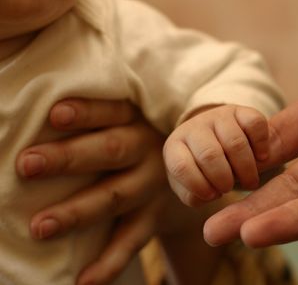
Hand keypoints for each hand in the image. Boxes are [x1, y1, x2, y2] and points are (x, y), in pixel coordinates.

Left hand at [16, 99, 166, 284]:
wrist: (187, 171)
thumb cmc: (136, 138)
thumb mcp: (130, 120)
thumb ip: (100, 119)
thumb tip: (40, 113)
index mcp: (137, 119)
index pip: (111, 111)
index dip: (86, 113)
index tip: (54, 114)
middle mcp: (147, 150)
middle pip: (110, 151)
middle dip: (68, 158)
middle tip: (27, 165)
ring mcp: (152, 186)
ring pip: (116, 197)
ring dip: (78, 212)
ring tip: (40, 227)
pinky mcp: (153, 217)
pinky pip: (132, 241)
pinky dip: (109, 263)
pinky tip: (83, 281)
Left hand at [163, 105, 268, 206]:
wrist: (220, 143)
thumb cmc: (202, 172)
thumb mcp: (191, 187)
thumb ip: (193, 196)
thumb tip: (209, 194)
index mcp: (175, 147)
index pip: (181, 166)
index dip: (198, 185)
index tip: (213, 195)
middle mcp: (195, 127)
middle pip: (210, 154)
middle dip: (224, 178)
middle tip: (231, 188)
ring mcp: (219, 116)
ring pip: (235, 142)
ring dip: (246, 168)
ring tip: (250, 181)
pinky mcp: (242, 111)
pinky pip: (255, 124)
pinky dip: (261, 145)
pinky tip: (261, 158)